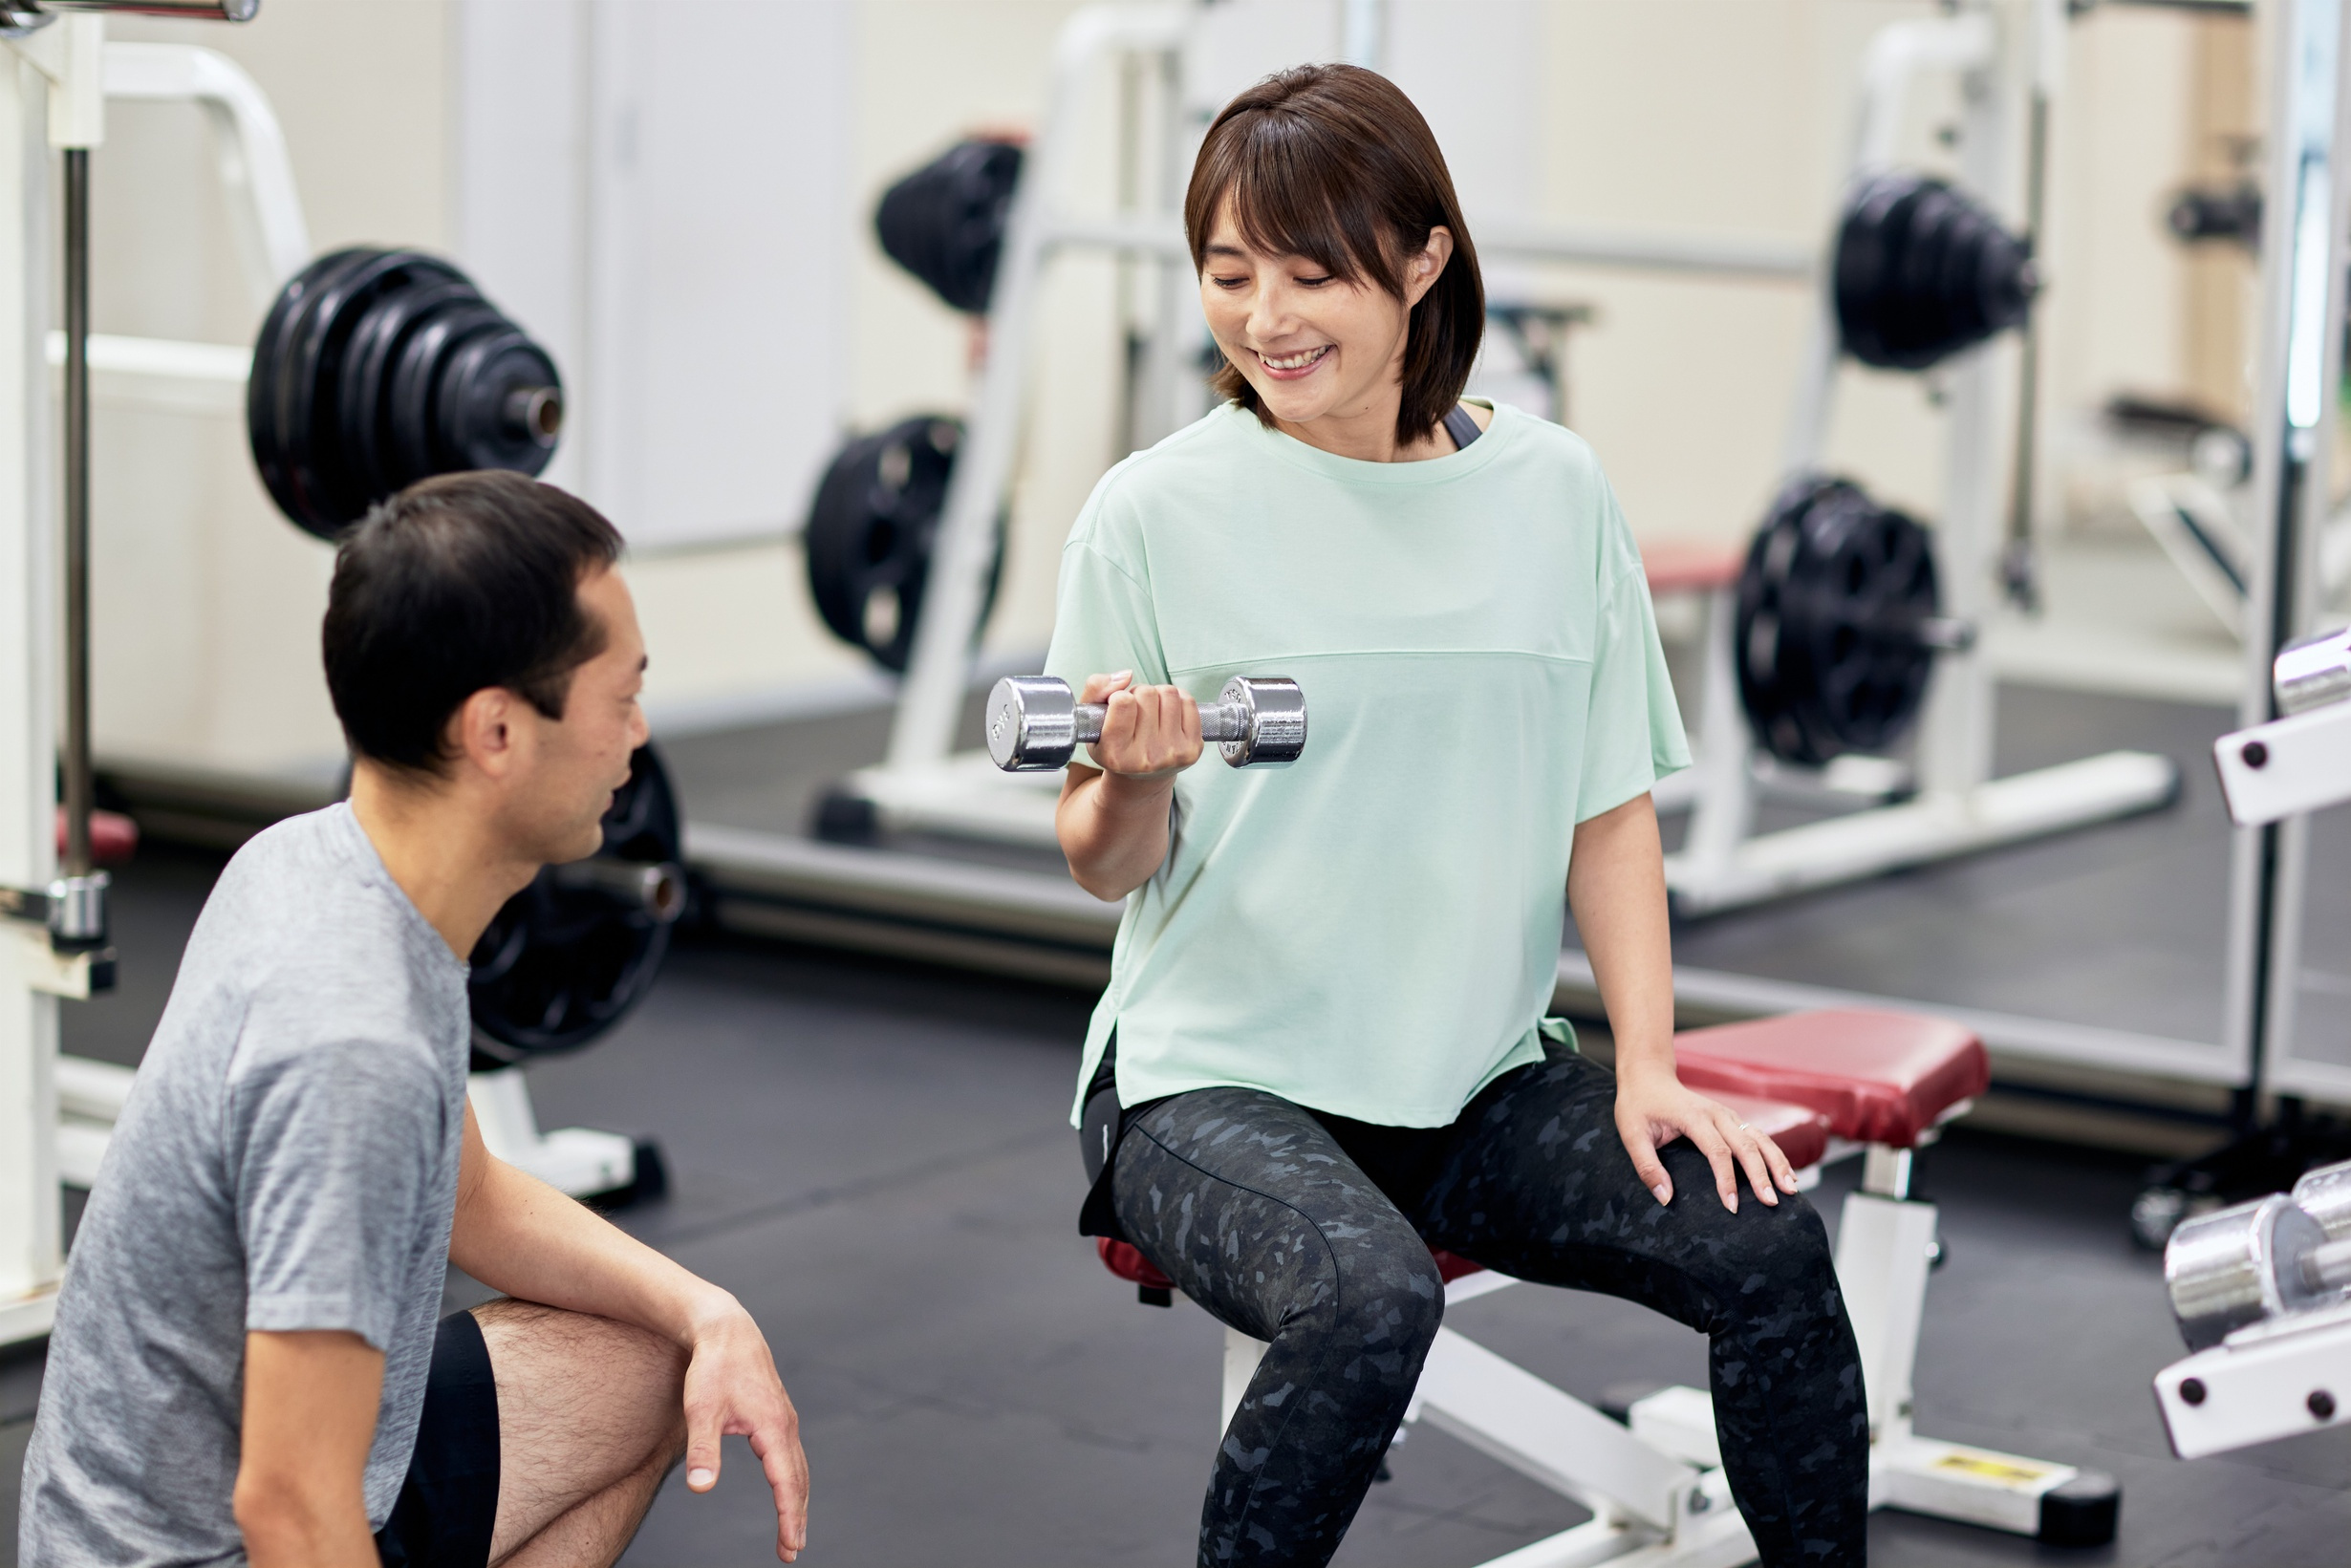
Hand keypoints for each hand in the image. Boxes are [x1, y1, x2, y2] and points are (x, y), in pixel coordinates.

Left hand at [680, 1303, 808, 1561]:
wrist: (726, 1329)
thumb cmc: (713, 1368)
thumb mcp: (700, 1411)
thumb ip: (703, 1451)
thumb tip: (701, 1489)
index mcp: (773, 1427)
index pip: (786, 1482)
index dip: (788, 1517)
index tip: (790, 1546)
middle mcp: (786, 1425)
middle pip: (799, 1479)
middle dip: (797, 1517)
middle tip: (792, 1551)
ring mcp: (785, 1419)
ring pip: (798, 1467)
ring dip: (797, 1500)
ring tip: (792, 1531)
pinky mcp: (777, 1415)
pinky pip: (791, 1455)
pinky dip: (793, 1479)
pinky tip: (785, 1489)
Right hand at [1079, 670, 1202, 779]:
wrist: (1142, 776)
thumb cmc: (1114, 744)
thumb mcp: (1091, 720)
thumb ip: (1096, 689)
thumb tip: (1126, 675)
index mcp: (1115, 754)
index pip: (1123, 702)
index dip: (1119, 696)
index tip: (1117, 706)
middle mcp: (1146, 757)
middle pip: (1147, 693)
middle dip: (1139, 695)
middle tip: (1135, 711)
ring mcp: (1173, 754)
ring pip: (1168, 693)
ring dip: (1158, 695)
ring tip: (1151, 711)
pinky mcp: (1193, 748)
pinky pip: (1188, 701)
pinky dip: (1177, 700)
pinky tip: (1167, 714)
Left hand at [1614, 1063, 1799, 1213]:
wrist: (1648, 1077)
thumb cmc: (1638, 1106)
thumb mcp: (1632, 1135)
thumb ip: (1647, 1167)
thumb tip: (1666, 1198)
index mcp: (1693, 1116)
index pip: (1717, 1151)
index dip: (1726, 1180)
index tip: (1732, 1206)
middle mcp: (1717, 1113)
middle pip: (1746, 1145)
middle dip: (1761, 1175)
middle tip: (1772, 1203)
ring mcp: (1728, 1115)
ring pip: (1760, 1139)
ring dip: (1777, 1164)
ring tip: (1791, 1190)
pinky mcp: (1732, 1119)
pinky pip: (1759, 1137)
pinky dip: (1775, 1155)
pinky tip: (1786, 1175)